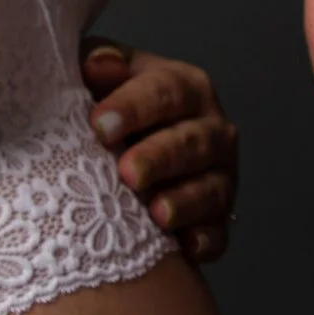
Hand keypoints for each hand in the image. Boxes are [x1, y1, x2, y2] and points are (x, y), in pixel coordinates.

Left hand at [81, 38, 237, 262]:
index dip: (135, 108)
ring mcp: (218, 176)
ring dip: (186, 201)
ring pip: (212, 188)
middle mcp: (210, 129)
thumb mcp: (95, 76)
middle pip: (194, 141)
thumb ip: (98, 66)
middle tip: (128, 173)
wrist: (114, 148)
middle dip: (162, 157)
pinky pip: (217, 233)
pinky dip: (204, 240)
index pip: (167, 90)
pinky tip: (185, 249)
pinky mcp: (215, 219)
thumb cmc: (104, 106)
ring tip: (156, 214)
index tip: (99, 126)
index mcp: (184, 87)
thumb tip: (98, 65)